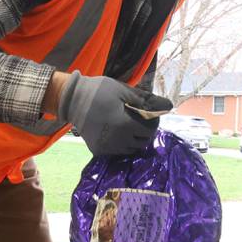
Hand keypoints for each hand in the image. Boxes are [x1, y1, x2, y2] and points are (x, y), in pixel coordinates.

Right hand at [58, 71, 172, 155]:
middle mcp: (116, 140)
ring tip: (128, 123)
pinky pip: (118, 151)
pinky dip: (122, 143)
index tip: (150, 113)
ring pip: (131, 148)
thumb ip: (147, 101)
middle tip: (140, 118)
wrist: (71, 99)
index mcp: (124, 125)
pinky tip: (117, 130)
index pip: (150, 130)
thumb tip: (169, 105)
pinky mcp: (98, 150)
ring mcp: (106, 147)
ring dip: (134, 138)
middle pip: (142, 141)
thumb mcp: (124, 91)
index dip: (154, 121)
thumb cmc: (99, 90)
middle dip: (145, 130)